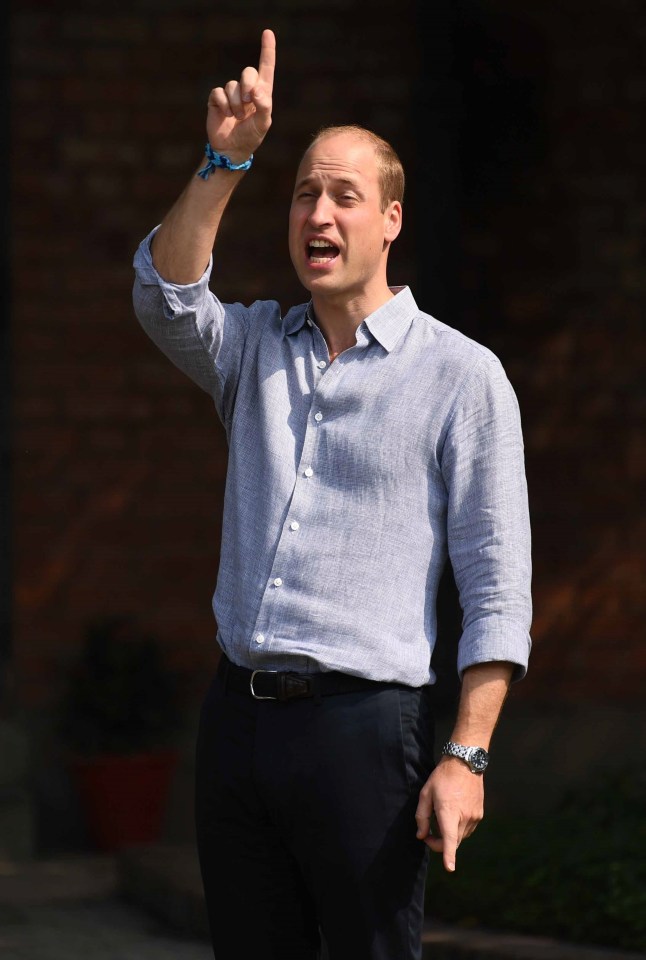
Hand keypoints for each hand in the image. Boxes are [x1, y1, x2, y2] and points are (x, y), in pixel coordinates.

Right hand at [206, 29, 275, 162]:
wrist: (232, 150)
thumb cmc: (251, 137)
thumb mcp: (263, 124)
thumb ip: (264, 106)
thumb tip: (256, 90)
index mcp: (262, 93)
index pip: (266, 68)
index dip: (267, 50)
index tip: (268, 33)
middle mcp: (246, 90)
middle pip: (248, 72)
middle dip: (248, 85)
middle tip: (248, 102)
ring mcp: (231, 94)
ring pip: (232, 86)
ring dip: (236, 104)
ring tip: (237, 118)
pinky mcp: (217, 100)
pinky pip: (218, 93)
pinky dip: (224, 105)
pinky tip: (226, 116)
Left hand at [415, 757, 483, 871]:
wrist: (465, 763)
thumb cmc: (442, 778)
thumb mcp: (426, 794)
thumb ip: (422, 817)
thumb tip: (421, 836)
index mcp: (449, 812)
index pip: (449, 839)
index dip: (448, 855)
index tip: (449, 868)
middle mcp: (464, 817)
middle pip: (452, 842)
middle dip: (438, 843)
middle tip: (427, 833)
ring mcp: (474, 817)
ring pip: (460, 837)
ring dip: (449, 835)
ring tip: (441, 817)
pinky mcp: (479, 815)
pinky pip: (467, 829)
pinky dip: (458, 828)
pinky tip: (453, 813)